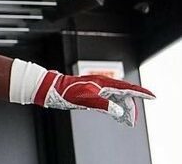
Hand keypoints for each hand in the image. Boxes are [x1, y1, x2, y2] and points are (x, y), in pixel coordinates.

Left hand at [34, 71, 155, 126]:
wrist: (53, 88)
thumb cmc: (67, 91)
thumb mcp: (86, 99)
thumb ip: (103, 104)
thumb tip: (118, 110)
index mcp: (103, 83)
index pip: (127, 87)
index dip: (140, 93)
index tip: (152, 97)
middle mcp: (102, 84)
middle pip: (123, 94)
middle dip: (130, 107)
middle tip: (132, 121)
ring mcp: (97, 88)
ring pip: (116, 98)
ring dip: (122, 109)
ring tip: (126, 121)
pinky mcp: (92, 92)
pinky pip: (109, 100)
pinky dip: (114, 108)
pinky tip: (115, 114)